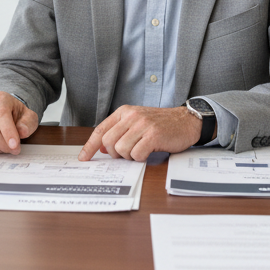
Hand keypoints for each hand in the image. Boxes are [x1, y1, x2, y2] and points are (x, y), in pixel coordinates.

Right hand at [0, 91, 39, 154]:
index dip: (8, 132)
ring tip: (6, 148)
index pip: (1, 114)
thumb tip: (23, 132)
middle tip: (14, 150)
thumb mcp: (28, 116)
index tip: (15, 146)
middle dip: (2, 144)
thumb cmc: (15, 114)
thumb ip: (27, 123)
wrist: (1, 112)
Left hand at [78, 105, 202, 161]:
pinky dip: (140, 158)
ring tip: (141, 151)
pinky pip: (137, 154)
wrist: (186, 120)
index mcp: (124, 112)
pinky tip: (148, 152)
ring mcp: (143, 125)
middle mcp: (131, 116)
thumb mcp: (137, 122)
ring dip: (130, 156)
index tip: (83, 158)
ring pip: (121, 149)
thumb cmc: (161, 124)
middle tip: (127, 154)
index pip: (100, 130)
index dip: (89, 146)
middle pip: (108, 142)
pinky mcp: (154, 135)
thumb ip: (119, 132)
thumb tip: (101, 148)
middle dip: (115, 154)